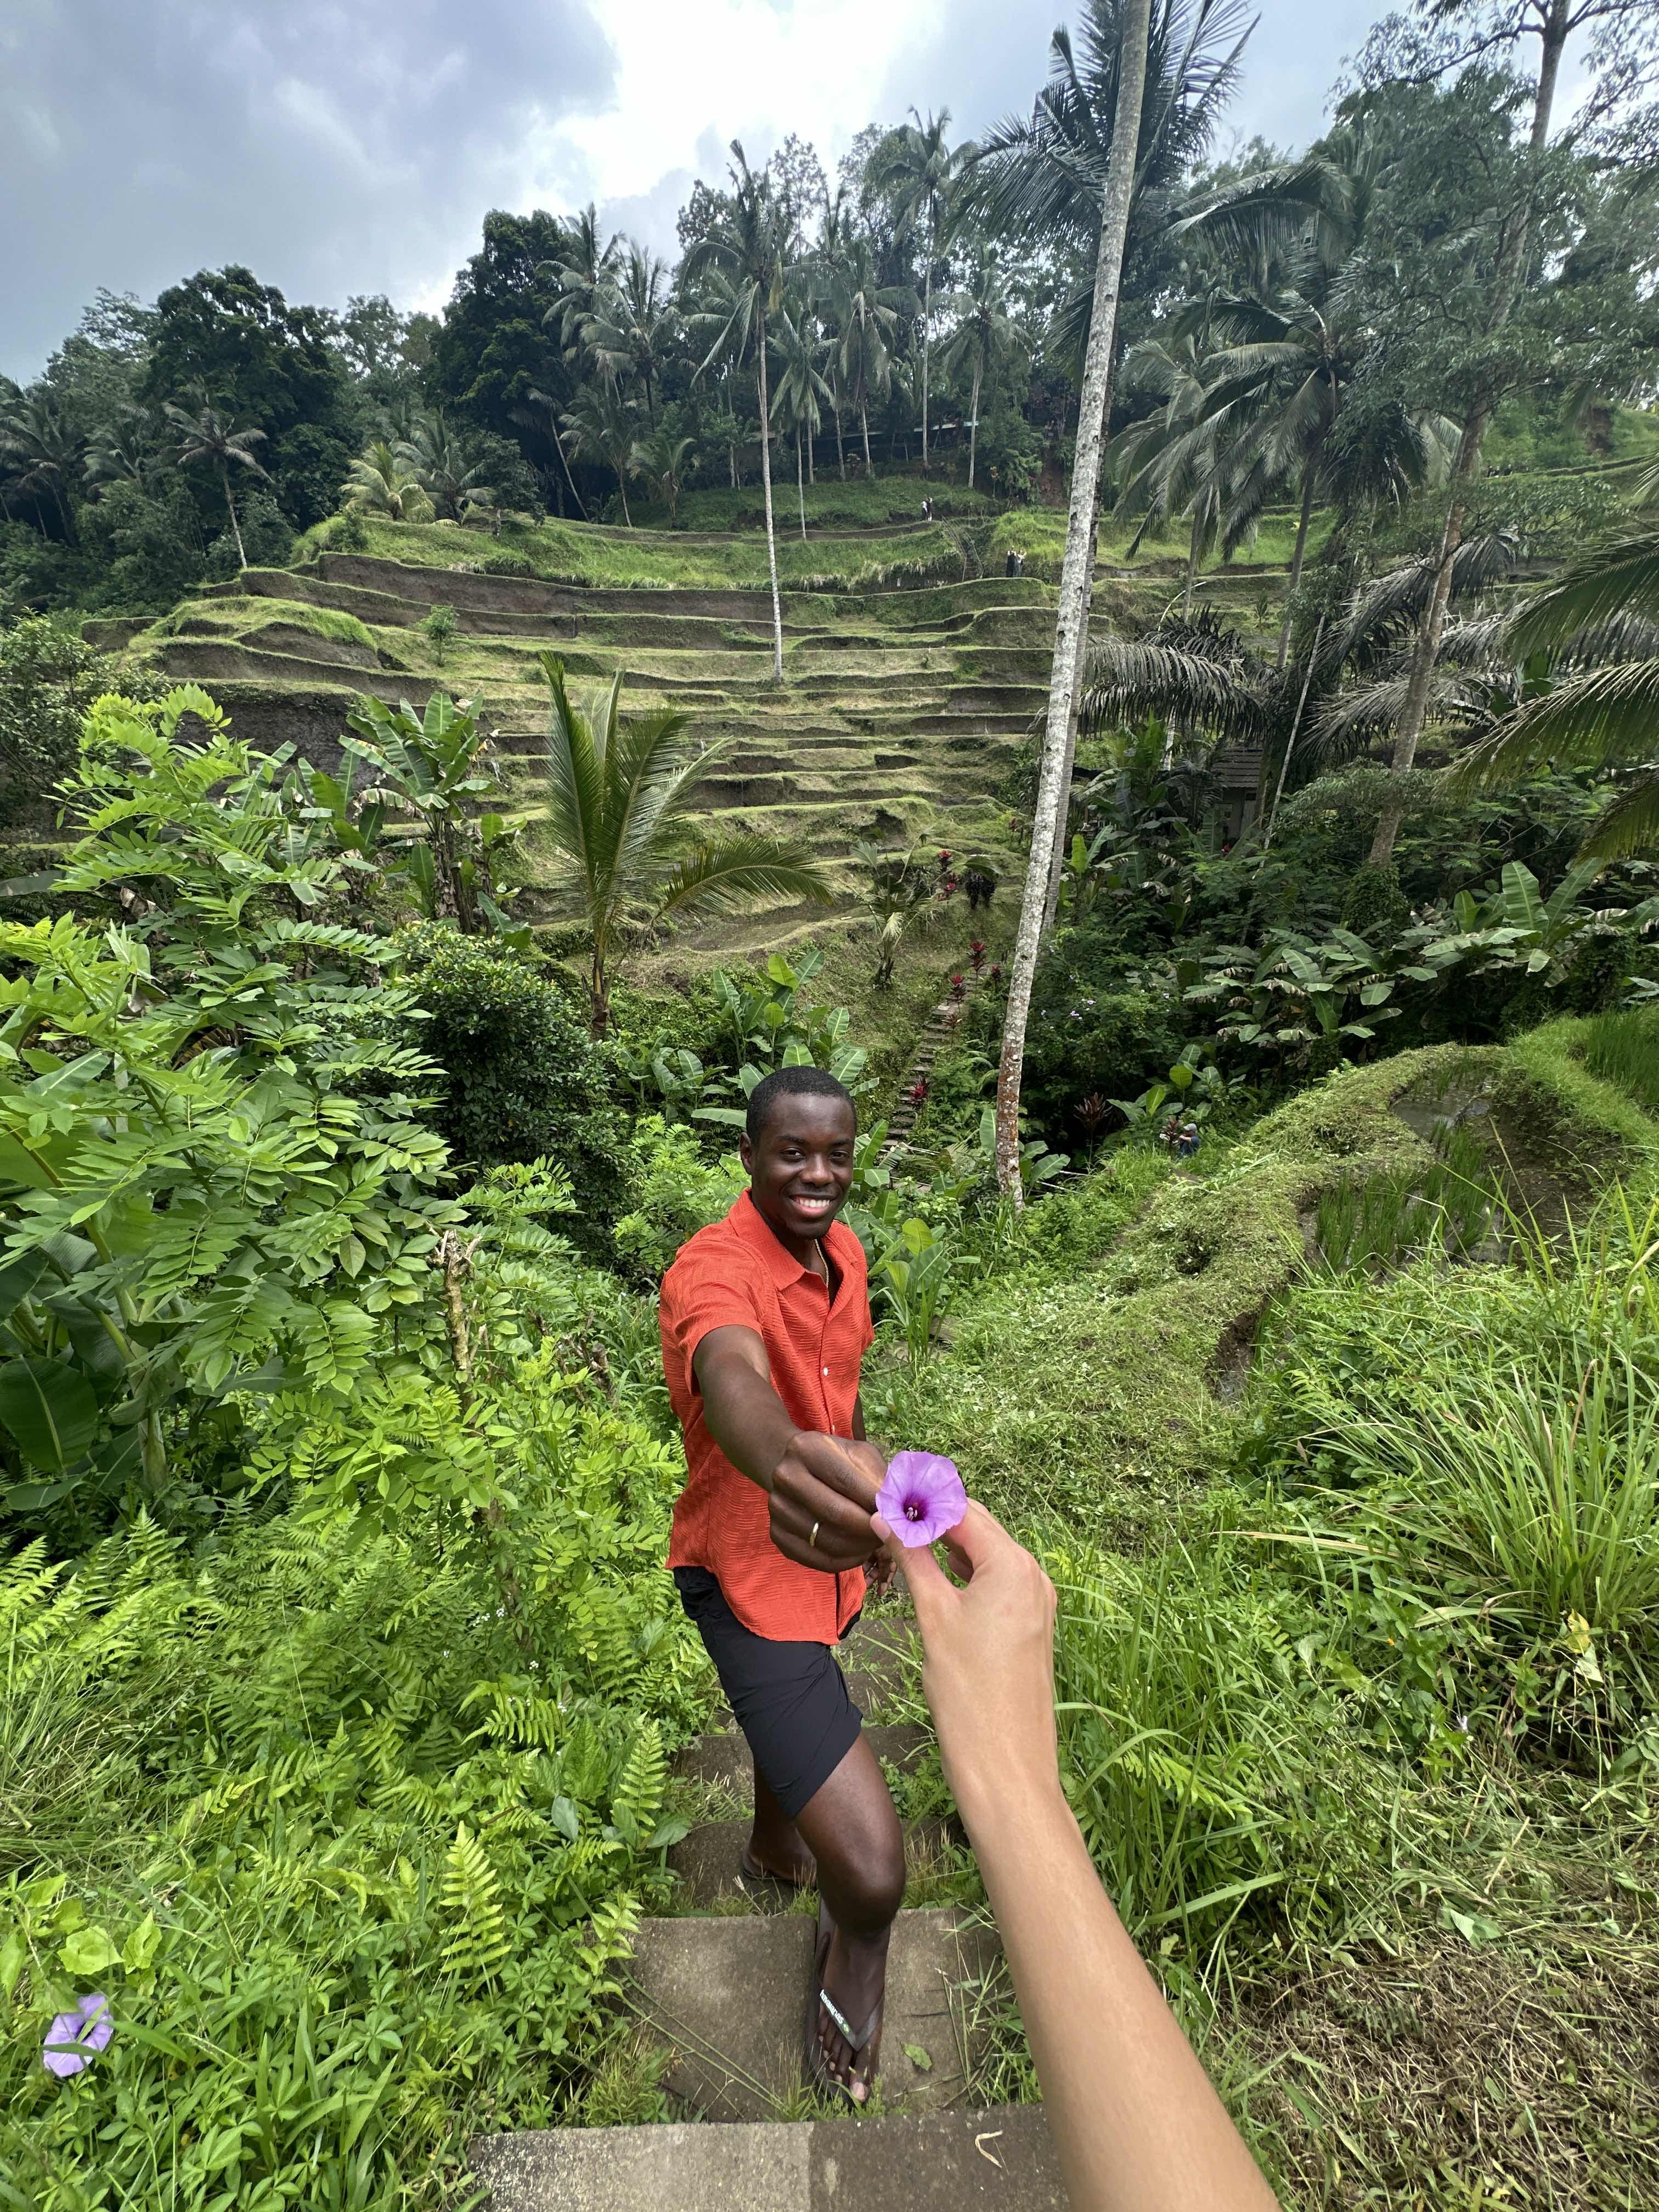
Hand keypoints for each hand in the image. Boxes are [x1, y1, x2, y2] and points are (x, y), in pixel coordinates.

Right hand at [768, 1431, 885, 1573]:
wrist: (796, 1469)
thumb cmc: (838, 1462)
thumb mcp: (860, 1456)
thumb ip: (879, 1478)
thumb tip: (897, 1512)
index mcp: (806, 1448)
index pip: (847, 1481)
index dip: (876, 1502)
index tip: (898, 1515)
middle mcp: (785, 1476)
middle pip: (836, 1513)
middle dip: (870, 1528)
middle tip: (892, 1534)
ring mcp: (777, 1507)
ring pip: (828, 1540)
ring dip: (860, 1547)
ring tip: (878, 1542)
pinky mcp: (776, 1534)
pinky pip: (816, 1559)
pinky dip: (844, 1561)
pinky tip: (859, 1552)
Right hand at [871, 1500, 1059, 1831]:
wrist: (1007, 1769)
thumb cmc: (969, 1697)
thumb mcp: (933, 1617)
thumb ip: (911, 1559)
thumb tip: (884, 1518)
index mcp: (1015, 1566)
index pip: (961, 1511)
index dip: (921, 1498)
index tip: (886, 1487)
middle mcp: (1034, 1577)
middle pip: (977, 1528)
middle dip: (934, 1516)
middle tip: (888, 1507)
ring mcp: (1036, 1604)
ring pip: (986, 1555)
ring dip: (947, 1544)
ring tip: (903, 1536)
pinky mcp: (1031, 1628)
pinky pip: (996, 1583)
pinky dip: (964, 1572)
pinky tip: (934, 1574)